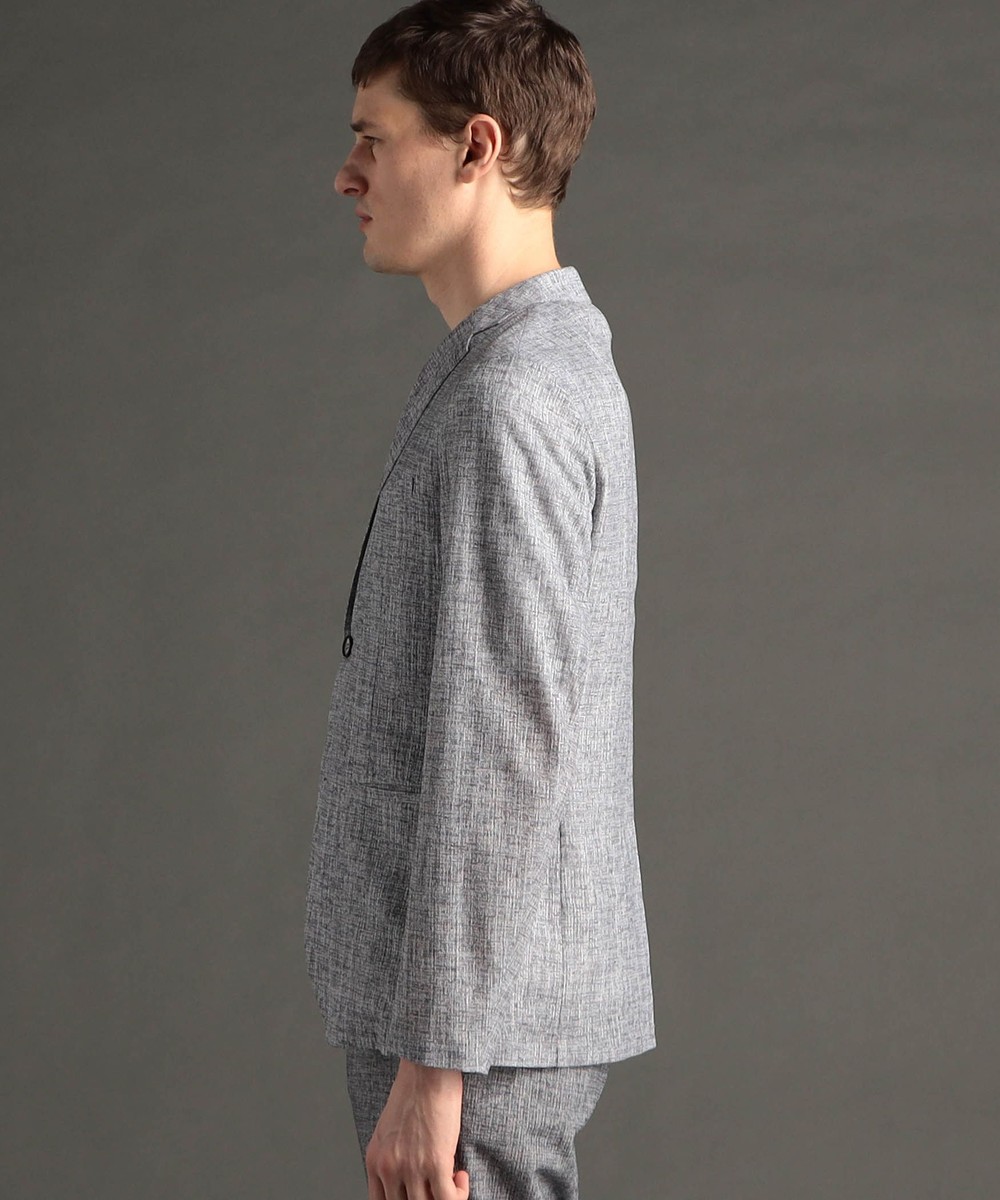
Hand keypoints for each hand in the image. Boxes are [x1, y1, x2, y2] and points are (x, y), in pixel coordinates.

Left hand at [365, 1057, 470, 1199]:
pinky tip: (461, 1177)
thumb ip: (391, 1157)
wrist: (428, 1068)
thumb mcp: (388, 1129)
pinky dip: (459, 1194)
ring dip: (445, 1198)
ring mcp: (411, 1167)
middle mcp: (389, 1168)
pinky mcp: (435, 1162)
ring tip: (452, 1181)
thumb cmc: (413, 1090)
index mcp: (374, 1160)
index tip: (418, 1196)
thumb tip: (406, 1180)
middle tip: (438, 1188)